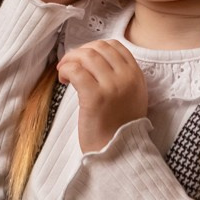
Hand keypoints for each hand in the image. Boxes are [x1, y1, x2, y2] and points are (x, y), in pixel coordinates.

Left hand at [57, 37, 146, 153]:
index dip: (94, 47)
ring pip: (86, 56)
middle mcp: (126, 77)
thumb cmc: (119, 128)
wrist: (119, 153)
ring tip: (64, 73)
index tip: (84, 58)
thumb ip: (121, 77)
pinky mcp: (95, 97)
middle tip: (69, 64)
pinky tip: (63, 80)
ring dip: (70, 60)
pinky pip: (76, 71)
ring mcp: (112, 86)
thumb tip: (94, 59)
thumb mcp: (131, 97)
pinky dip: (66, 70)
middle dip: (79, 52)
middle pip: (98, 48)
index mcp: (136, 75)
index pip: (115, 46)